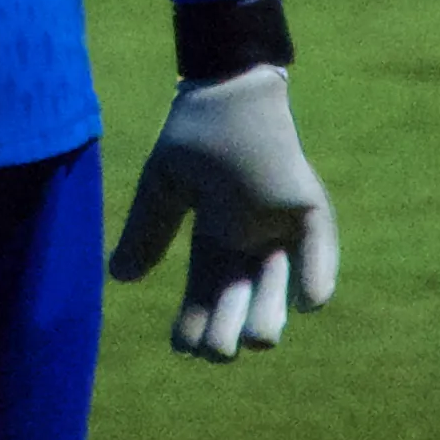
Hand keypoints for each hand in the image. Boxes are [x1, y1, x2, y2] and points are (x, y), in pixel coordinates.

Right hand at [113, 65, 336, 361]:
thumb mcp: (162, 188)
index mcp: (214, 239)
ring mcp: (280, 225)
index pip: (205, 294)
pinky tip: (311, 303)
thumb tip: (120, 278)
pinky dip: (318, 273)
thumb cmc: (193, 133)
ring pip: (280, 282)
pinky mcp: (307, 205)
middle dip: (229, 328)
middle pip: (242, 298)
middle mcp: (250, 240)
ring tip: (257, 339)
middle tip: (219, 350)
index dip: (197, 322)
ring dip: (270, 312)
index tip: (186, 350)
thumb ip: (147, 231)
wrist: (224, 89)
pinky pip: (319, 246)